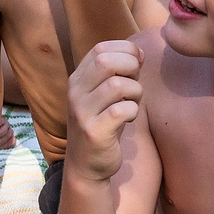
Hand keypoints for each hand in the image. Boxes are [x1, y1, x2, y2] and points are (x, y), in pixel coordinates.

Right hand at [66, 40, 143, 182]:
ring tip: (133, 103)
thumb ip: (116, 73)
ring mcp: (82, 112)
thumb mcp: (103, 95)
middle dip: (131, 66)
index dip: (125, 50)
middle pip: (106, 61)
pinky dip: (133, 111)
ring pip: (117, 85)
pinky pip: (122, 110)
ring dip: (135, 91)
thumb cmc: (102, 125)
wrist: (86, 165)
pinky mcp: (94, 132)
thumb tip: (139, 54)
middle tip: (136, 82)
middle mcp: (75, 92)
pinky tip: (129, 119)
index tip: (137, 63)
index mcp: (77, 79)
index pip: (100, 49)